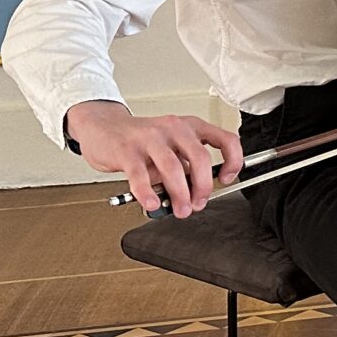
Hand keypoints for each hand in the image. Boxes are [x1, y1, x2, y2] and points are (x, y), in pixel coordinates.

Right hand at [67, 100, 243, 214]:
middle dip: (202, 187)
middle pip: (200, 158)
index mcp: (191, 126)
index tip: (226, 179)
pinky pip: (140, 175)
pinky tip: (151, 204)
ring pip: (173, 168)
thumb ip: (185, 167)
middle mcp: (174, 128)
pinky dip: (147, 193)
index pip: (226, 139)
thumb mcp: (172, 146)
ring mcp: (150, 138)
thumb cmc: (141, 140)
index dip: (233, 161)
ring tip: (180, 209)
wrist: (104, 128)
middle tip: (198, 204)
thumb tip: (194, 196)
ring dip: (180, 194)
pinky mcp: (126, 150)